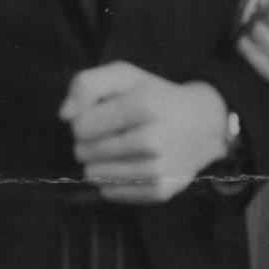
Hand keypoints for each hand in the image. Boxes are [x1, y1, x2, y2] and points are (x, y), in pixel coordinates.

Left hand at [59, 62, 229, 203]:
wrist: (204, 124)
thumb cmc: (156, 96)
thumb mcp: (125, 76)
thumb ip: (87, 83)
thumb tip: (64, 115)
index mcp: (145, 104)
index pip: (81, 126)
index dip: (83, 120)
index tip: (100, 115)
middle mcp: (154, 138)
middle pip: (85, 151)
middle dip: (89, 142)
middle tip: (110, 132)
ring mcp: (159, 168)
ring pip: (94, 175)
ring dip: (97, 162)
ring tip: (116, 148)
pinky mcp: (160, 190)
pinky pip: (110, 192)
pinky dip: (110, 180)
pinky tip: (126, 164)